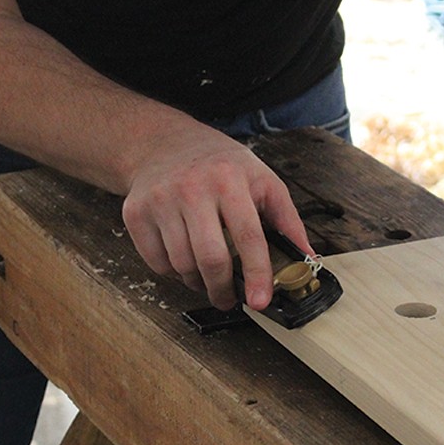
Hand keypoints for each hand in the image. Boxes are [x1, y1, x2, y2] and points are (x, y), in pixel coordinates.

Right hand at [120, 120, 309, 311]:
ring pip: (182, 265)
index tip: (260, 300)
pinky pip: (157, 263)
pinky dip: (173, 272)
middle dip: (223, 289)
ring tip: (208, 275)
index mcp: (229, 179)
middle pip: (210, 258)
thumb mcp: (261, 180)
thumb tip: (308, 259)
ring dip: (198, 281)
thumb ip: (287, 220)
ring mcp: (159, 200)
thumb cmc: (219, 166)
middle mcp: (191, 188)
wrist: (163, 144)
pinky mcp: (135, 213)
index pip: (248, 236)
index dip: (256, 274)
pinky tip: (184, 258)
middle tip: (230, 298)